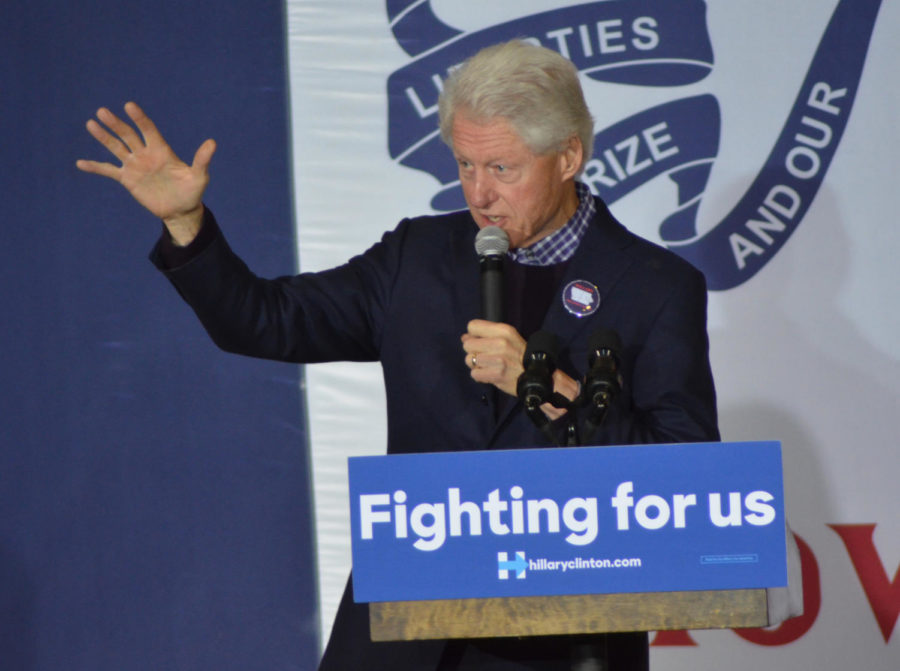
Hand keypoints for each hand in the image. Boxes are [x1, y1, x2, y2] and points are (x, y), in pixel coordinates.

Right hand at [76, 102, 215, 244]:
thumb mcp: (199, 177)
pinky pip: (108, 170)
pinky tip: (80, 163)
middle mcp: (145, 154)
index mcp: (161, 150)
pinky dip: (95, 167)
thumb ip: (202, 160)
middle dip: (116, 124)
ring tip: (91, 124)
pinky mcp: (127, 179)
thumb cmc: (192, 191)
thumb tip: (212, 143)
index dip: (140, 118)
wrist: (180, 210)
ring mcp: (135, 165)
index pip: (148, 130)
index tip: (129, 106)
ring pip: (116, 147)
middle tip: (102, 111)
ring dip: (104, 137)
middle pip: (128, 135)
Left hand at [461, 320, 579, 418]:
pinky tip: (489, 374)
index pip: (472, 326)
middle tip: (484, 356)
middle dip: (472, 351)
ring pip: (468, 359)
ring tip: (487, 366)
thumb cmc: (520, 356)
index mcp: (504, 330)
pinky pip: (474, 373)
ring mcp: (498, 359)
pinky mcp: (496, 374)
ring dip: (475, 365)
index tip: (480, 342)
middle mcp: (500, 342)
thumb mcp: (508, 338)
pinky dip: (479, 376)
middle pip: (467, 344)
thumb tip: (464, 337)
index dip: (473, 335)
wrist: (537, 375)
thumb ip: (487, 335)